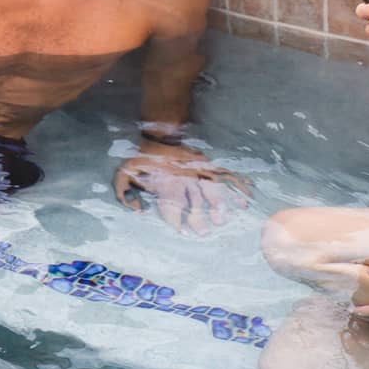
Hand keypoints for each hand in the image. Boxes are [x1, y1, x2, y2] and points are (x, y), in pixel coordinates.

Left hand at [112, 142, 250, 234]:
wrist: (159, 134)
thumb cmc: (141, 157)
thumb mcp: (125, 172)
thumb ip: (124, 191)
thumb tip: (137, 211)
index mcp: (166, 181)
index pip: (173, 206)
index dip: (178, 221)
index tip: (184, 234)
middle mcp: (184, 178)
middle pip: (193, 202)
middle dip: (199, 220)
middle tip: (204, 233)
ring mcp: (197, 171)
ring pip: (210, 190)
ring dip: (217, 206)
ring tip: (222, 220)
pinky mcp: (205, 165)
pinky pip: (223, 177)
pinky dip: (236, 186)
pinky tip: (244, 197)